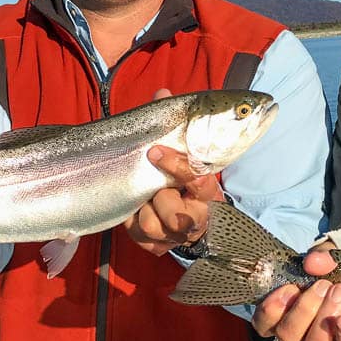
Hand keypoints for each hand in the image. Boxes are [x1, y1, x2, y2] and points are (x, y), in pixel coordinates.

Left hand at [124, 90, 224, 254]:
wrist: (192, 218)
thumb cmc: (184, 178)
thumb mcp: (184, 153)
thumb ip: (174, 126)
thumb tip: (162, 93)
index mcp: (208, 192)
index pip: (197, 180)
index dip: (175, 166)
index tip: (155, 151)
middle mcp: (196, 218)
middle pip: (175, 214)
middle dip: (160, 198)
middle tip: (154, 186)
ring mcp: (177, 236)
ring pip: (153, 226)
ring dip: (143, 210)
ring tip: (146, 200)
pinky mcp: (159, 247)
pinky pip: (140, 238)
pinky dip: (133, 223)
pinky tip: (137, 211)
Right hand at [251, 243, 340, 340]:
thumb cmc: (337, 267)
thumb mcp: (328, 254)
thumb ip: (321, 255)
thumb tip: (312, 262)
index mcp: (284, 312)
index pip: (264, 323)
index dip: (271, 311)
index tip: (289, 288)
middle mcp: (300, 333)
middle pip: (288, 336)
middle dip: (303, 310)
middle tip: (322, 285)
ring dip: (323, 319)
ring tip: (339, 292)